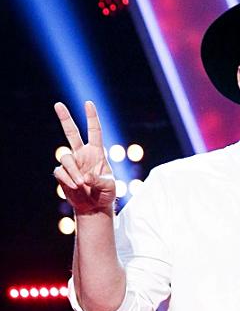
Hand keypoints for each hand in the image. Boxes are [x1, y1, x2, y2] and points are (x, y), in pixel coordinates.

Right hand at [53, 101, 115, 215]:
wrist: (94, 207)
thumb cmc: (106, 194)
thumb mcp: (110, 187)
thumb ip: (99, 181)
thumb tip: (85, 176)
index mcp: (97, 153)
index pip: (95, 132)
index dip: (92, 117)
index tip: (88, 103)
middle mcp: (82, 154)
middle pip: (71, 132)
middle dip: (65, 118)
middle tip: (58, 104)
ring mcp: (71, 163)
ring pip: (65, 157)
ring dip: (73, 171)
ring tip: (81, 184)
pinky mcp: (62, 173)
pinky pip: (60, 172)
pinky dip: (67, 180)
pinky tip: (74, 187)